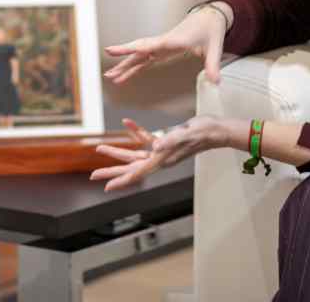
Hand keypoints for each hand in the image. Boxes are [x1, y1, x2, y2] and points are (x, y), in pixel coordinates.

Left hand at [90, 115, 234, 190]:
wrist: (216, 129)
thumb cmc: (203, 132)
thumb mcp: (185, 134)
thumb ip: (170, 140)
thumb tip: (155, 146)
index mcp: (162, 160)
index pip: (137, 172)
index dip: (121, 180)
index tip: (106, 187)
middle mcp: (160, 159)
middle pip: (131, 167)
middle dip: (111, 170)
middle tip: (93, 175)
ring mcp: (162, 151)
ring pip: (134, 154)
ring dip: (117, 152)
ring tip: (100, 148)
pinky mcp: (165, 142)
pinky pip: (146, 139)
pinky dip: (135, 132)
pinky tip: (127, 123)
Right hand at [104, 4, 228, 84]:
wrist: (209, 18)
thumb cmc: (210, 30)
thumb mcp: (214, 47)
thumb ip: (213, 65)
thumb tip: (215, 82)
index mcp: (172, 40)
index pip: (148, 45)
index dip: (131, 49)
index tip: (113, 50)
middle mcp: (163, 42)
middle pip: (138, 51)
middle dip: (122, 61)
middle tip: (107, 72)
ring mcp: (161, 46)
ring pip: (138, 56)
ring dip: (125, 66)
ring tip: (111, 77)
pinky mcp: (162, 50)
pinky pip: (145, 59)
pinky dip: (134, 67)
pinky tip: (125, 75)